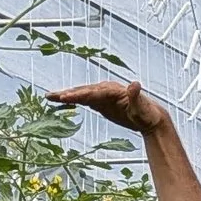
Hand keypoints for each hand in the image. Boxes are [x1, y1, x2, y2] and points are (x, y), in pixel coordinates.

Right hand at [52, 77, 171, 136]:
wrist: (150, 117)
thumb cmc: (147, 114)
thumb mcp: (142, 107)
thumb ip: (136, 96)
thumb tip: (134, 83)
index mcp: (114, 90)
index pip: (93, 92)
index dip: (79, 94)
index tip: (66, 97)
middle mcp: (106, 89)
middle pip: (83, 90)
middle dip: (67, 93)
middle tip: (51, 96)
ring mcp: (103, 95)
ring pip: (81, 94)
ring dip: (66, 95)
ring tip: (49, 97)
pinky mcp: (101, 102)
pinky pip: (84, 100)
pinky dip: (72, 100)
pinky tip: (61, 101)